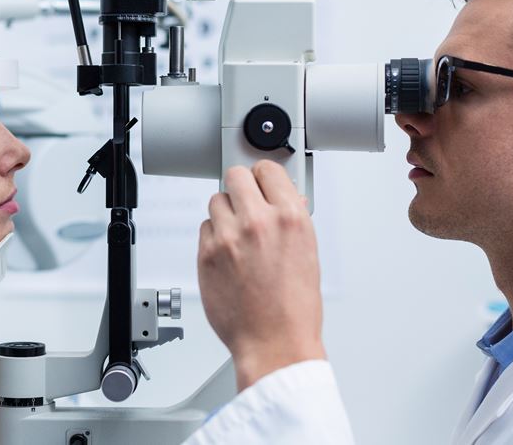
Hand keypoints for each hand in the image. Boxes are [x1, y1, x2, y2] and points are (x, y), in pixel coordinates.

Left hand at [198, 160, 325, 390]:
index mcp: (290, 217)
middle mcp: (258, 221)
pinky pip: (204, 229)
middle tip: (246, 203)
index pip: (267, 169)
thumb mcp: (308, 253)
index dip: (264, 177)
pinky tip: (228, 256)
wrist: (275, 343)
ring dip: (225, 213)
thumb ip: (291, 221)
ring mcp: (228, 237)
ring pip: (216, 201)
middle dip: (241, 188)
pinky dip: (213, 237)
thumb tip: (285, 200)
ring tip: (239, 236)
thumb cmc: (295, 307)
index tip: (261, 184)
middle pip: (235, 176)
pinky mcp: (206, 255)